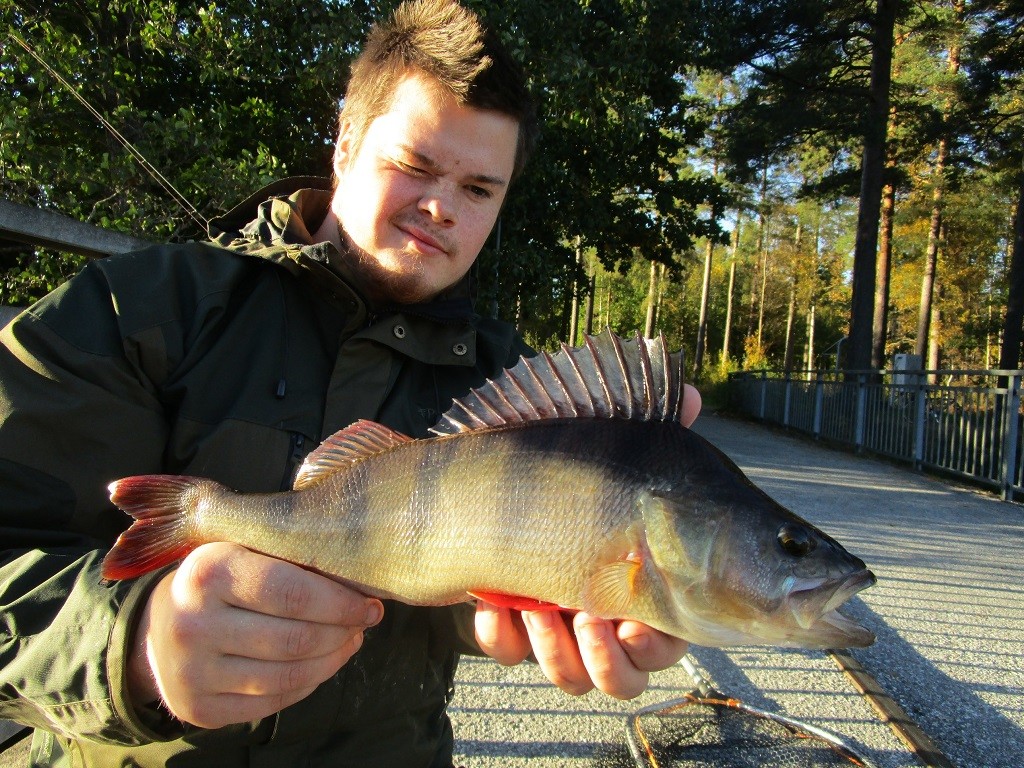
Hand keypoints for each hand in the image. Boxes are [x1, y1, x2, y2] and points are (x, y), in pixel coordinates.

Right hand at [128, 542, 382, 728]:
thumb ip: (290, 553)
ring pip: (289, 675)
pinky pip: (273, 702)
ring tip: (350, 640)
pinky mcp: (198, 709)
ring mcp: (191, 672)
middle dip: (343, 631)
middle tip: (366, 621)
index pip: (292, 593)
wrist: (160, 626)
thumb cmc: (221, 578)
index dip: (341, 603)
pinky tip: (322, 663)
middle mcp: (192, 624)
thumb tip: (362, 573)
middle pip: (296, 638)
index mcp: (207, 572)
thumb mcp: (242, 548)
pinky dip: (308, 683)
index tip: (369, 603)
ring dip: (333, 659)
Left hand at [473, 382, 698, 696]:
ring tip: (538, 612)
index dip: (656, 642)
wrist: (468, 472)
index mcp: (639, 581)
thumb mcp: (599, 436)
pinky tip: (495, 604)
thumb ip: (649, 419)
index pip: (669, 638)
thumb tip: (691, 395)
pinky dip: (503, 637)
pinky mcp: (506, 618)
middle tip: (587, 621)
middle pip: (626, 674)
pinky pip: (511, 655)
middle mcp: (601, 609)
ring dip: (557, 655)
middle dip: (609, 660)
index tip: (634, 619)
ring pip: (572, 676)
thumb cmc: (548, 455)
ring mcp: (553, 618)